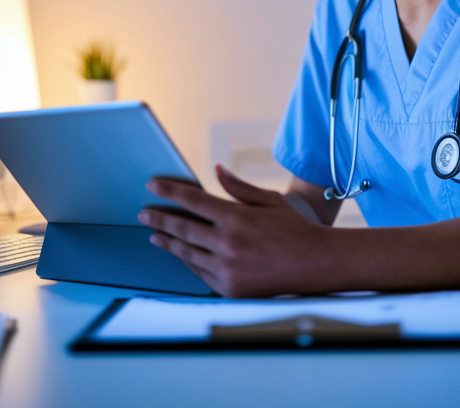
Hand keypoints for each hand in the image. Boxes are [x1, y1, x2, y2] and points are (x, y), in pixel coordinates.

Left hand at [138, 165, 334, 297]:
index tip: (152, 186)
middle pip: (183, 228)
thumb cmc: (294, 229)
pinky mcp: (230, 288)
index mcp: (236, 217)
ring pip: (188, 253)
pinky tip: (180, 254)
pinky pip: (201, 273)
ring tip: (155, 235)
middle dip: (160, 219)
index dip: (170, 192)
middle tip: (143, 213)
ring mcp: (228, 269)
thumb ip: (239, 187)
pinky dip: (189, 262)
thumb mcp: (269, 201)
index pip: (193, 201)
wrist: (316, 264)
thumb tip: (218, 170)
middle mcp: (228, 244)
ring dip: (169, 242)